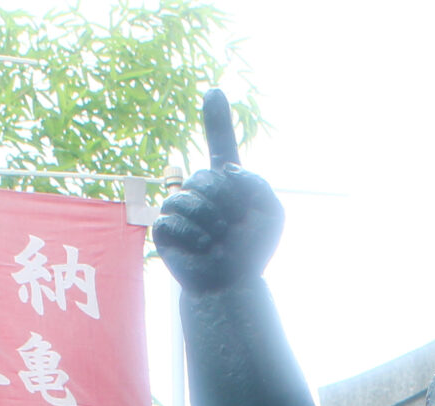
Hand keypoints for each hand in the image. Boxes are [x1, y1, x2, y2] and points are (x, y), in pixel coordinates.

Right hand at [154, 92, 282, 293]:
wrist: (231, 284)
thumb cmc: (251, 251)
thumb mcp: (270, 215)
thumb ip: (257, 184)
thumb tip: (226, 169)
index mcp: (227, 182)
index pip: (221, 144)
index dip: (216, 119)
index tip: (214, 93)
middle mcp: (200, 189)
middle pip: (205, 177)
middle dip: (223, 201)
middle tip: (232, 226)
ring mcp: (180, 208)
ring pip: (187, 198)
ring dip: (209, 221)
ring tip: (218, 239)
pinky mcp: (164, 228)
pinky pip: (172, 220)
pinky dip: (192, 236)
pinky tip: (202, 247)